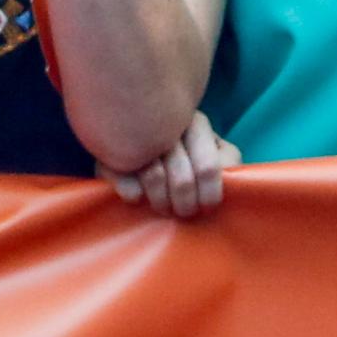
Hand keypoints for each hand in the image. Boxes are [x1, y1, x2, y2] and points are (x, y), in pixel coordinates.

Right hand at [104, 111, 232, 220]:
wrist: (142, 147)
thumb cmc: (190, 158)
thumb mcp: (217, 156)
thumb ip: (228, 162)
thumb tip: (227, 176)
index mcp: (196, 123)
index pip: (208, 168)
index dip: (209, 196)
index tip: (207, 209)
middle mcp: (165, 123)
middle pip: (182, 179)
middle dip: (185, 205)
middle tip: (184, 214)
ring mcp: (134, 135)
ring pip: (154, 177)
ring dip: (161, 203)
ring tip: (164, 210)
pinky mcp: (108, 153)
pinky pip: (122, 177)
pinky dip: (132, 194)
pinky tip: (137, 198)